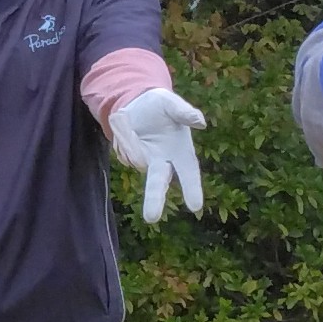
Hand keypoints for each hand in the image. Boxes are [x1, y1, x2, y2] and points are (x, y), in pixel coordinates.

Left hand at [108, 85, 207, 219]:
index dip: (192, 188)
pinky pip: (122, 149)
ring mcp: (144, 162)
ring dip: (130, 137)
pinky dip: (123, 135)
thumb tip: (200, 122)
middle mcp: (162, 162)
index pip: (188, 172)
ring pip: (134, 156)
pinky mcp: (128, 157)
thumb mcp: (171, 103)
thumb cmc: (162, 105)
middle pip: (158, 184)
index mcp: (181, 152)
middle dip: (154, 200)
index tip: (195, 207)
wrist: (138, 103)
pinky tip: (126, 125)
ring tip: (130, 118)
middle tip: (151, 218)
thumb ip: (184, 112)